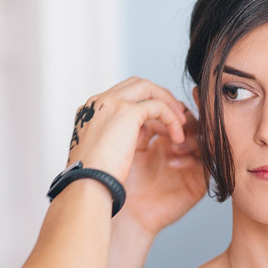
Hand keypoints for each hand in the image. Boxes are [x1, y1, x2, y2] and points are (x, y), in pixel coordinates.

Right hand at [67, 77, 187, 183]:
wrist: (86, 183)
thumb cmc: (92, 176)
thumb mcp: (103, 149)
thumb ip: (119, 134)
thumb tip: (141, 131)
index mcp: (90, 110)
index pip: (122, 94)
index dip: (142, 105)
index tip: (155, 125)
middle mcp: (99, 101)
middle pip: (136, 84)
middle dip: (158, 96)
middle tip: (175, 115)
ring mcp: (112, 103)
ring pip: (148, 88)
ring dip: (168, 103)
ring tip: (181, 124)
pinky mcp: (127, 112)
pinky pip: (158, 106)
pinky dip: (172, 119)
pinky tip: (177, 136)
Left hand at [119, 109, 206, 236]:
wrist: (124, 213)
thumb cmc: (121, 181)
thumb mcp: (126, 144)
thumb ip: (137, 121)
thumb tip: (146, 101)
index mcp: (159, 136)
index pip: (172, 112)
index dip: (168, 105)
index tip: (160, 102)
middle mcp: (176, 148)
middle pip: (192, 121)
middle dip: (182, 118)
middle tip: (172, 118)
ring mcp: (188, 163)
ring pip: (203, 139)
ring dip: (188, 137)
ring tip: (171, 144)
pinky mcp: (196, 181)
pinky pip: (206, 163)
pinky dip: (190, 159)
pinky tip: (171, 162)